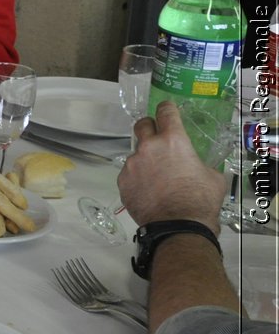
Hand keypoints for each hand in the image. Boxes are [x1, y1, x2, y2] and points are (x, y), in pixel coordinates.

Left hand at [119, 102, 226, 229]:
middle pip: (142, 125)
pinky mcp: (122, 181)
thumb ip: (199, 163)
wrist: (178, 226)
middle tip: (156, 137)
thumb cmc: (200, 200)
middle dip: (149, 127)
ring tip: (157, 177)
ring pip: (136, 153)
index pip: (166, 112)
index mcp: (173, 141)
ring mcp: (132, 164)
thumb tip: (196, 166)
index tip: (166, 107)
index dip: (166, 108)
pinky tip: (148, 190)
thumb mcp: (212, 176)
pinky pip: (129, 173)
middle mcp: (148, 148)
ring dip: (145, 159)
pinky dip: (138, 177)